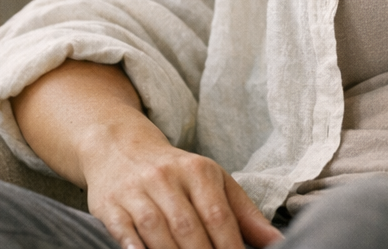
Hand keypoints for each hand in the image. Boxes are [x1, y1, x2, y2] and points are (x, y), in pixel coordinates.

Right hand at [80, 123, 283, 248]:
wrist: (121, 148)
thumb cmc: (178, 173)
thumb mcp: (215, 182)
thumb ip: (245, 214)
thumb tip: (277, 242)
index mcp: (199, 171)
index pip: (218, 216)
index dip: (229, 247)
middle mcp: (167, 178)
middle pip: (188, 227)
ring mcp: (136, 190)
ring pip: (155, 230)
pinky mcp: (110, 204)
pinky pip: (123, 231)